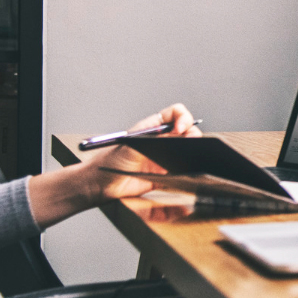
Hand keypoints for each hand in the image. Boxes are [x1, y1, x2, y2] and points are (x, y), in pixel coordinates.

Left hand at [82, 103, 202, 203]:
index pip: (175, 114)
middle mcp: (163, 140)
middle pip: (188, 131)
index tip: (181, 128)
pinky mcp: (168, 174)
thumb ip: (152, 137)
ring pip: (189, 150)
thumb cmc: (110, 160)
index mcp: (153, 127)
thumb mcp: (131, 144)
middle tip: (191, 143)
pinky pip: (185, 170)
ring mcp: (167, 156)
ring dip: (194, 152)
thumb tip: (175, 133)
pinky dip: (190, 170)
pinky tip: (186, 171)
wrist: (103, 184)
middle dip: (193, 134)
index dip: (183, 118)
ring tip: (191, 157)